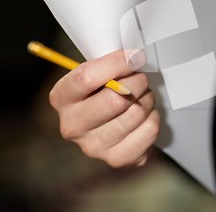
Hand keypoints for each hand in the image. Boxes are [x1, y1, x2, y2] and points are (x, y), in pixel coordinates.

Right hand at [49, 49, 159, 167]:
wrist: (116, 131)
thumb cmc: (106, 94)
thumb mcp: (100, 76)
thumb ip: (110, 66)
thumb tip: (134, 58)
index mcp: (62, 98)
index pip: (87, 77)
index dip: (117, 63)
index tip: (136, 56)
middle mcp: (72, 126)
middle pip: (115, 98)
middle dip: (138, 82)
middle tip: (142, 79)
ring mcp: (93, 147)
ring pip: (136, 113)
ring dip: (147, 99)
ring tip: (142, 97)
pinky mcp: (117, 159)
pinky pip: (149, 129)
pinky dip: (153, 117)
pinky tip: (145, 116)